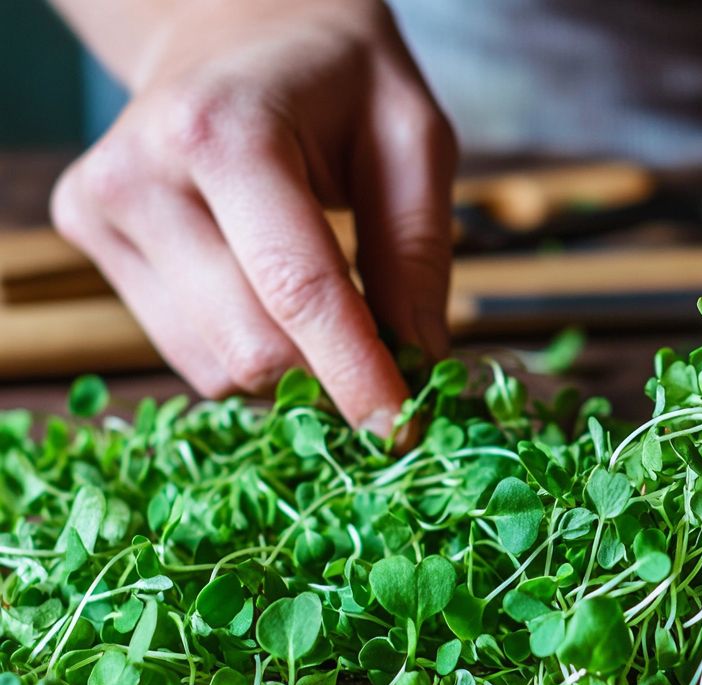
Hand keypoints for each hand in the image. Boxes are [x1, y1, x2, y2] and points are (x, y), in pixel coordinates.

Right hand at [51, 0, 455, 434]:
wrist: (234, 30)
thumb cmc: (337, 79)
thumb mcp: (412, 136)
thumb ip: (418, 248)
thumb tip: (420, 361)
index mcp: (223, 132)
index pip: (298, 289)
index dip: (357, 374)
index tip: (404, 433)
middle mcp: (139, 174)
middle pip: (250, 346)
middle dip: (330, 378)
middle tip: (390, 364)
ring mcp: (100, 210)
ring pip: (215, 366)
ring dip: (291, 370)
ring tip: (328, 310)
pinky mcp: (87, 238)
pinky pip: (189, 352)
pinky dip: (249, 350)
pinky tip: (271, 296)